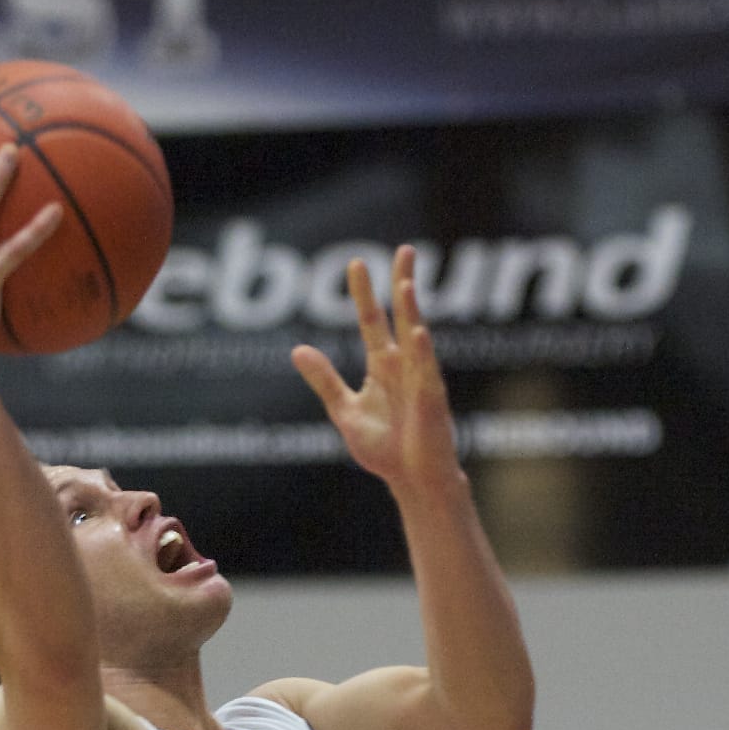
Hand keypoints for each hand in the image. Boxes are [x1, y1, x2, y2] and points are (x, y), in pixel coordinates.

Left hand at [291, 246, 457, 494]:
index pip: (372, 320)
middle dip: (403, 282)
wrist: (412, 480)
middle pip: (402, 316)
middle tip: (404, 249)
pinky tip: (417, 332)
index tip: (356, 263)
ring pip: (416, 337)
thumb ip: (325, 380)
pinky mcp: (431, 401)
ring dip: (412, 310)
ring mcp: (420, 380)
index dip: (364, 293)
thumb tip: (297, 349)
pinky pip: (426, 372)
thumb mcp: (346, 411)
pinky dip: (422, 353)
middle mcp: (404, 366)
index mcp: (383, 366)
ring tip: (405, 282)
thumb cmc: (385, 449)